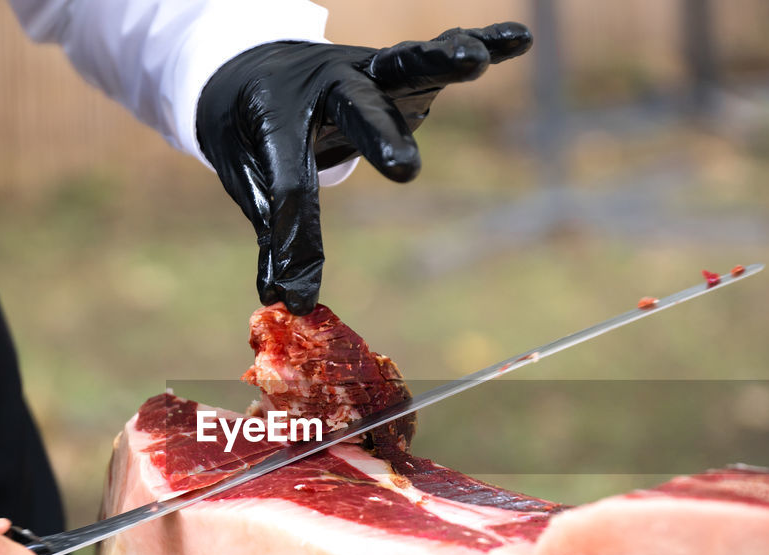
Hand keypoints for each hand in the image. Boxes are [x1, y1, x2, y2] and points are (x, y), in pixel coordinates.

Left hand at [197, 22, 532, 314]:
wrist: (254, 63)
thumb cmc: (254, 131)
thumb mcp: (251, 179)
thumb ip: (277, 236)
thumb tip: (289, 301)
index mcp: (275, 116)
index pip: (288, 183)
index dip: (295, 242)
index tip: (297, 296)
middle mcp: (325, 86)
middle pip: (357, 110)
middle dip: (381, 138)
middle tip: (404, 170)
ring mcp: (367, 72)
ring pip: (406, 63)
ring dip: (442, 62)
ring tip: (472, 61)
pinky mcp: (397, 70)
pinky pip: (437, 52)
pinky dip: (481, 42)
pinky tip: (516, 39)